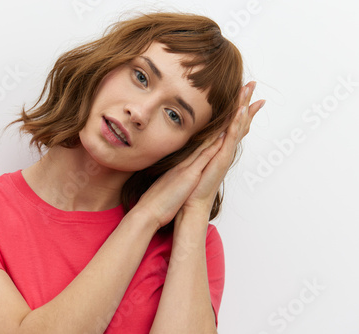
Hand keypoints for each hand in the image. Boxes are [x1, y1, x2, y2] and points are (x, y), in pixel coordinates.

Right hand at [131, 130, 227, 228]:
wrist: (148, 211)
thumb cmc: (154, 206)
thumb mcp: (162, 191)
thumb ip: (166, 186)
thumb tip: (168, 187)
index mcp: (175, 170)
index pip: (192, 153)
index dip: (202, 142)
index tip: (211, 133)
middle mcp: (181, 166)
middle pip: (199, 146)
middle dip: (211, 133)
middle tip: (223, 121)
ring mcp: (185, 168)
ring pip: (203, 147)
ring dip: (215, 134)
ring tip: (227, 122)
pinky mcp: (189, 175)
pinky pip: (204, 157)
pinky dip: (213, 146)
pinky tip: (223, 137)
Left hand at [181, 81, 265, 213]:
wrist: (189, 207)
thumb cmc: (189, 189)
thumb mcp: (190, 165)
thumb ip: (194, 154)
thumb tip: (190, 145)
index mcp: (217, 150)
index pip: (229, 126)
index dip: (237, 109)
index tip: (242, 93)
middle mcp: (223, 151)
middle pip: (238, 122)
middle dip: (245, 102)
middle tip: (252, 84)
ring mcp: (224, 155)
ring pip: (237, 126)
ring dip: (244, 107)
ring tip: (250, 90)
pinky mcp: (221, 160)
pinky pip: (231, 138)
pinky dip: (236, 124)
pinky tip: (241, 111)